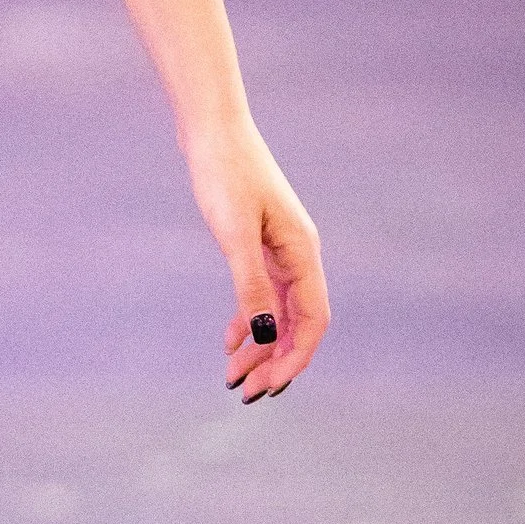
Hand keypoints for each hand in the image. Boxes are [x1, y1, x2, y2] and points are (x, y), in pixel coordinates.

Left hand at [189, 124, 329, 399]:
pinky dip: (248, 321)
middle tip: (242, 394)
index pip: (312, 321)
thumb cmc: (224, 174)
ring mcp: (279, 250)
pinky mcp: (257, 244)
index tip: (268, 388)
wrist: (212, 130)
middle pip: (296, 324)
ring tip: (231, 377)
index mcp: (302, 253)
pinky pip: (261, 296)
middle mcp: (298, 256)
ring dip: (259, 347)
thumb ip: (249, 284)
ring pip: (277, 313)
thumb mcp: (234, 232)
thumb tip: (262, 335)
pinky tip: (229, 341)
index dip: (295, 358)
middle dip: (273, 362)